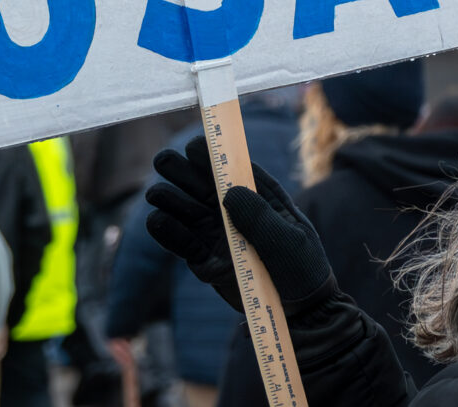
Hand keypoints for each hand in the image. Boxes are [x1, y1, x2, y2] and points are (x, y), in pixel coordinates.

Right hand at [143, 137, 337, 313]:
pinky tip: (156, 220)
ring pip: (191, 214)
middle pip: (207, 189)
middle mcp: (238, 215)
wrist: (300, 313)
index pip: (237, 173)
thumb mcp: (288, 240)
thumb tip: (230, 190)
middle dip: (185, 174)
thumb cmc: (302, 269)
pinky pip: (185, 245)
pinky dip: (169, 234)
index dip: (215, 158)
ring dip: (173, 201)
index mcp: (263, 200)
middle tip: (163, 160)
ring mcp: (221, 238)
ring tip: (155, 192)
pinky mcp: (208, 262)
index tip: (195, 144)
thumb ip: (260, 217)